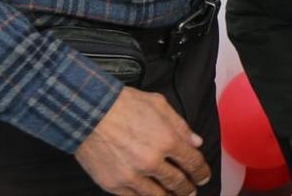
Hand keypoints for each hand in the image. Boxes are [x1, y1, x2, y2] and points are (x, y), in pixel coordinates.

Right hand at [74, 87, 209, 195]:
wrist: (88, 113)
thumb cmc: (124, 104)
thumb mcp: (160, 105)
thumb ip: (180, 126)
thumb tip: (195, 142)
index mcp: (167, 140)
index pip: (192, 162)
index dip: (201, 172)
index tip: (203, 176)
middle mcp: (152, 162)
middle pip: (177, 182)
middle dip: (188, 188)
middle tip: (192, 191)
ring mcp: (132, 176)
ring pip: (157, 194)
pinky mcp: (113, 184)